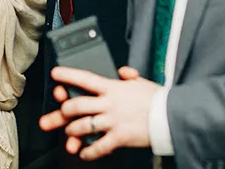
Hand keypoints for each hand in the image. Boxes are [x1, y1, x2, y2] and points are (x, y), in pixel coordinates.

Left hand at [39, 66, 158, 159]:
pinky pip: (99, 146)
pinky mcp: (119, 137)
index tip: (55, 74)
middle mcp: (109, 104)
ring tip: (69, 135)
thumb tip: (122, 72)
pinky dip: (89, 152)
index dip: (68, 75)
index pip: (85, 78)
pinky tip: (84, 153)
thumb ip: (129, 76)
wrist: (171, 116)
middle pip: (77, 105)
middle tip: (53, 117)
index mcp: (113, 88)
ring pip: (83, 126)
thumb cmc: (157, 99)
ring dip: (72, 131)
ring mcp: (113, 121)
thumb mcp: (142, 82)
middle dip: (61, 113)